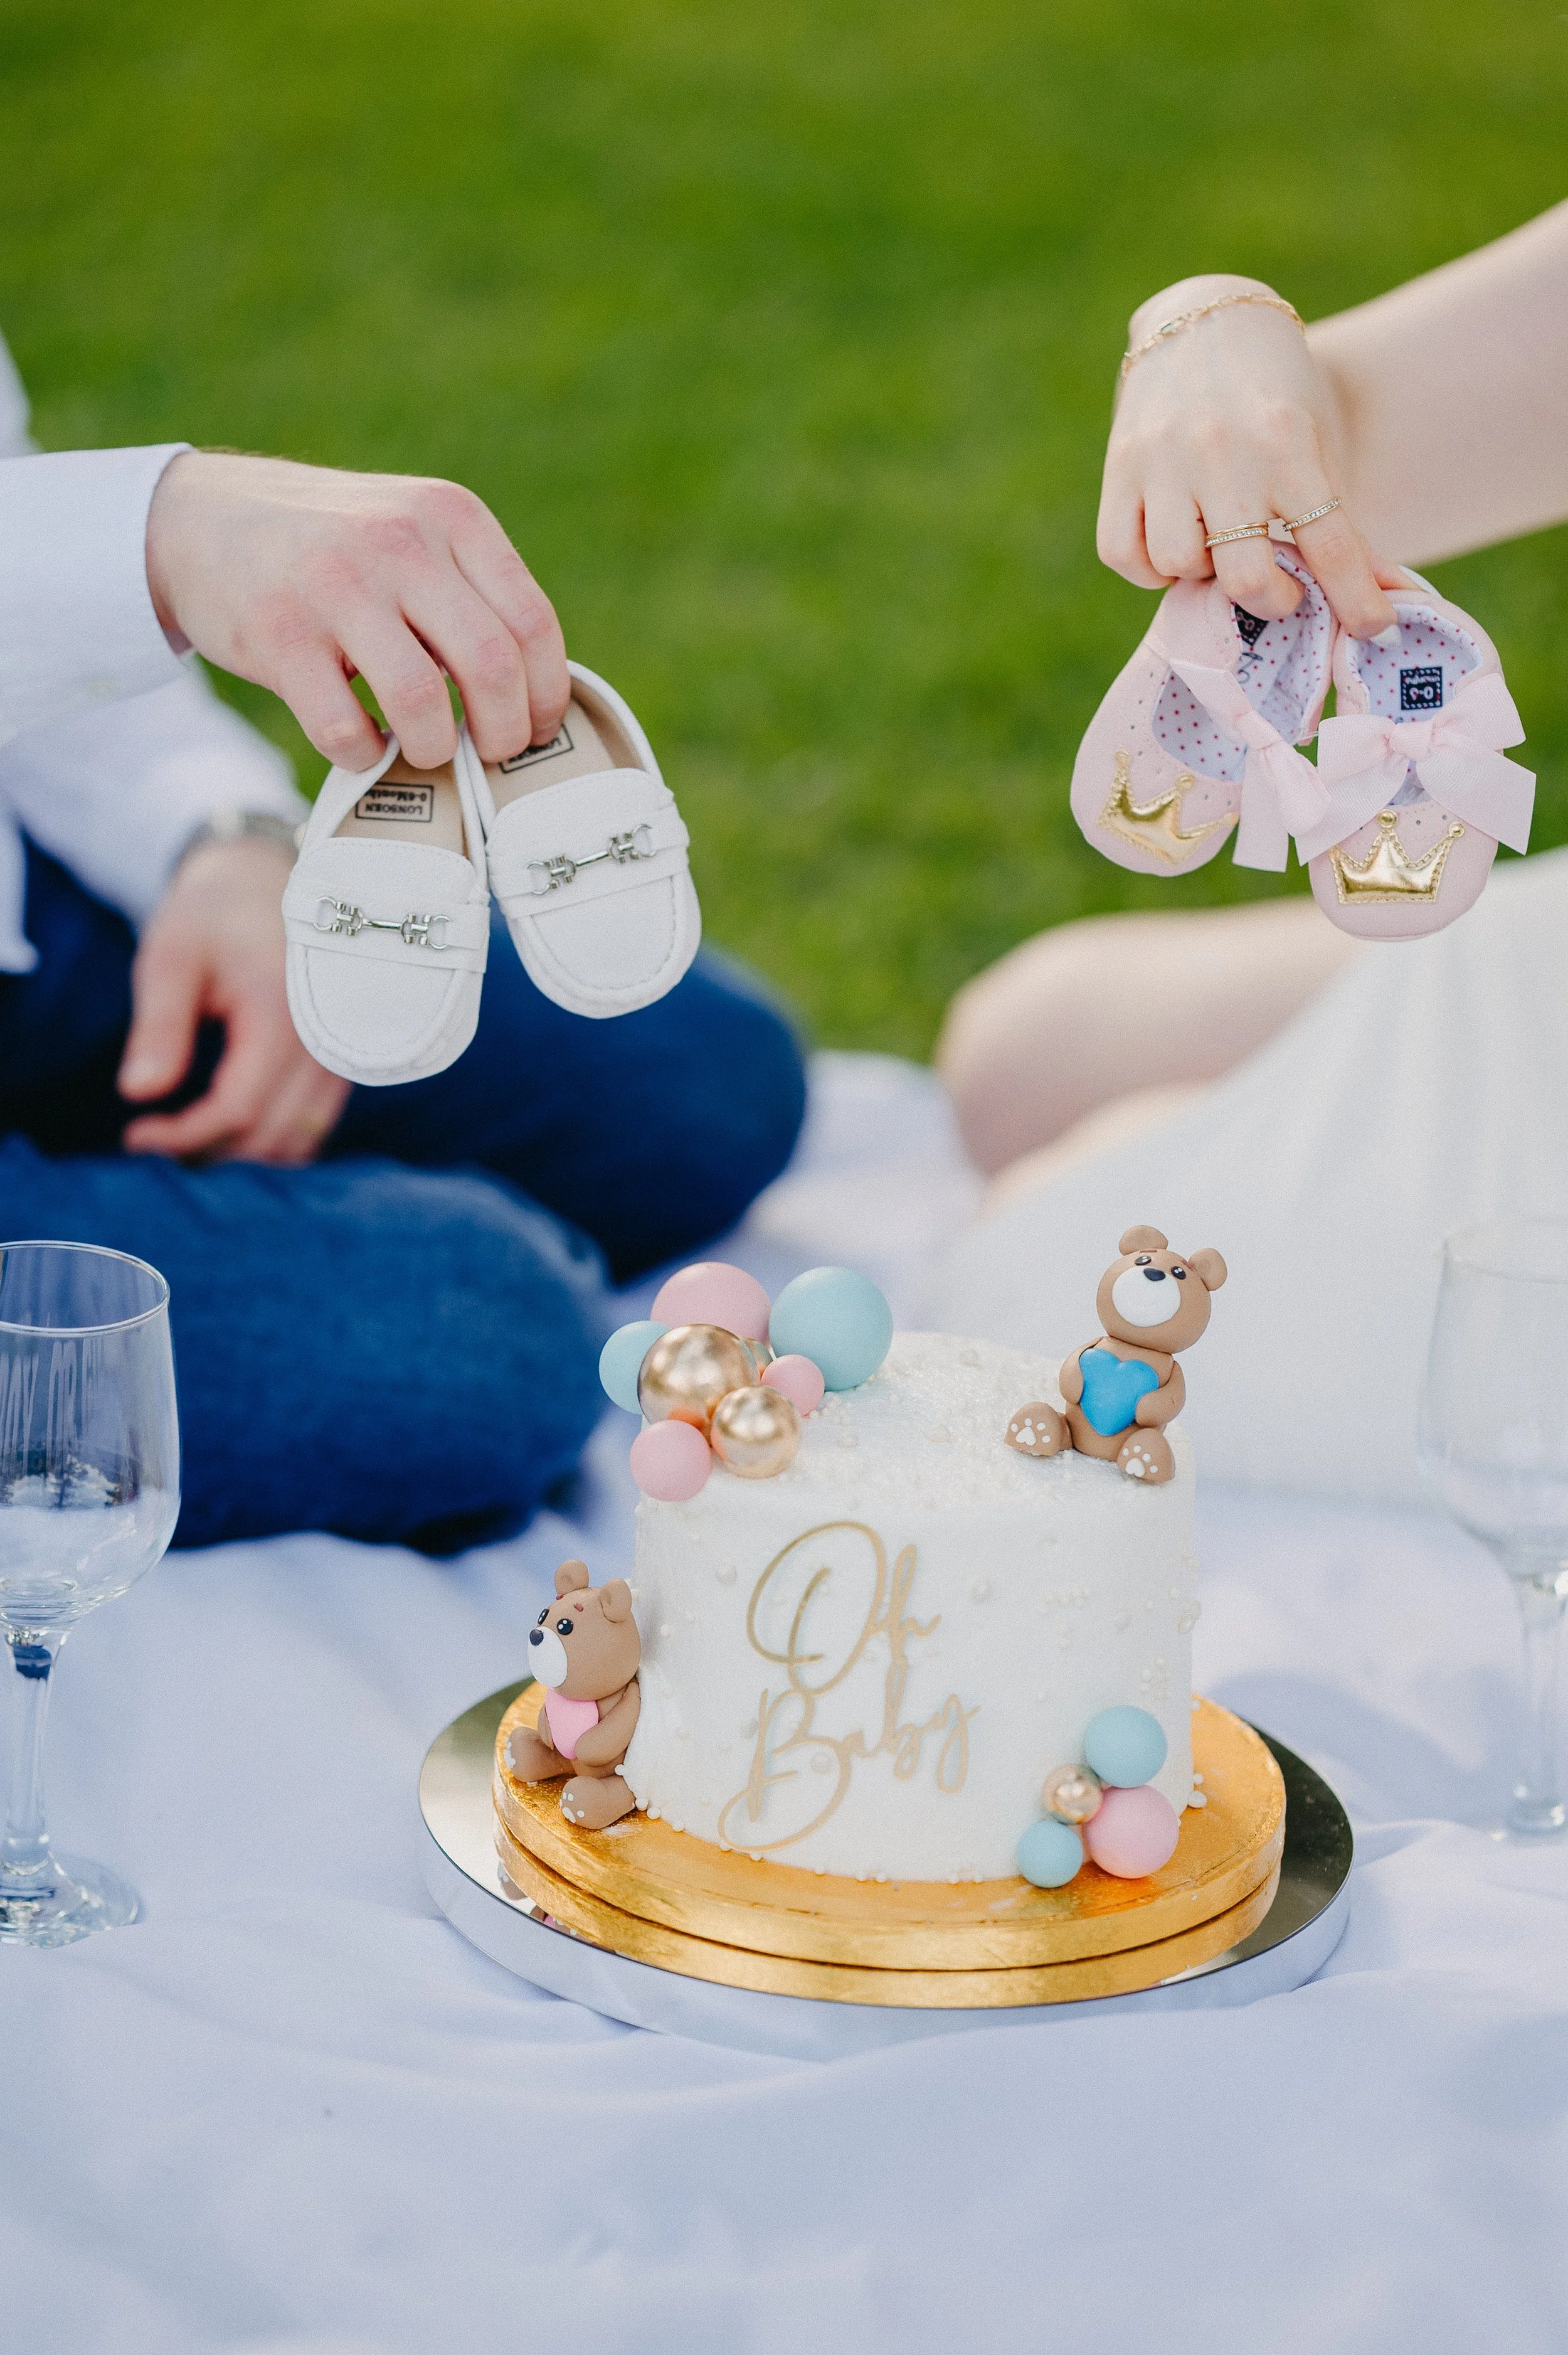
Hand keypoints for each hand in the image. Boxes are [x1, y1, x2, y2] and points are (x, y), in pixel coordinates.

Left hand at [118, 835, 350, 1163]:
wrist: (267, 883)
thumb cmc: (212, 915)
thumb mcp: (171, 957)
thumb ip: (159, 1026)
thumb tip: (137, 1093)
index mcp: (281, 1014)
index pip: (238, 1109)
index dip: (184, 1136)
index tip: (135, 1134)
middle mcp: (323, 1043)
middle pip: (269, 1136)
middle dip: (206, 1150)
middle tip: (150, 1138)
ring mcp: (338, 1057)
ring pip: (295, 1141)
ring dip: (239, 1152)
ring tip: (185, 1134)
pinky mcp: (338, 1065)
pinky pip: (310, 1126)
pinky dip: (267, 1139)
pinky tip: (222, 1121)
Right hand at [144, 452, 570, 771]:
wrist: (200, 518)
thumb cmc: (331, 548)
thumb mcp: (412, 533)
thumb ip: (471, 592)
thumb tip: (534, 695)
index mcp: (449, 518)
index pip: (532, 623)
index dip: (547, 696)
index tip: (538, 730)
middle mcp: (398, 543)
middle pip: (491, 666)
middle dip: (503, 734)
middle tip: (488, 754)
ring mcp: (335, 587)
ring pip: (422, 702)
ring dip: (434, 748)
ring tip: (424, 749)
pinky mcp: (278, 635)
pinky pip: (345, 728)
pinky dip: (364, 756)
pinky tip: (363, 743)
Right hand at [1097, 275, 1401, 637]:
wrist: (1203, 319)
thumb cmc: (1272, 397)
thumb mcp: (1317, 447)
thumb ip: (1345, 530)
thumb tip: (1394, 602)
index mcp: (1285, 442)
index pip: (1329, 543)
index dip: (1355, 599)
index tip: (1374, 629)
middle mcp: (1221, 450)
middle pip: (1244, 577)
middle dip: (1268, 598)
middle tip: (1277, 586)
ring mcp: (1163, 457)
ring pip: (1178, 568)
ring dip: (1202, 575)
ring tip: (1217, 547)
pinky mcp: (1118, 464)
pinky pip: (1124, 554)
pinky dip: (1150, 568)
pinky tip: (1174, 543)